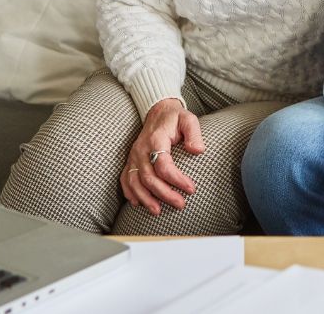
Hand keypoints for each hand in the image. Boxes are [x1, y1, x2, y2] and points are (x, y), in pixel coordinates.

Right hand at [121, 98, 204, 214]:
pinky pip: (125, 178)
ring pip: (134, 181)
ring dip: (145, 198)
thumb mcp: (188, 119)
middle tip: (180, 204)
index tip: (191, 188)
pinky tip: (138, 203)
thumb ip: (194, 133)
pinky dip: (129, 192)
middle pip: (149, 177)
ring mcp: (133, 156)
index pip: (164, 165)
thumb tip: (197, 150)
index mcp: (156, 139)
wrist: (158, 111)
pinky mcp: (131, 160)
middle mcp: (141, 149)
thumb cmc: (175, 118)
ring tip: (158, 211)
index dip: (177, 179)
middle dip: (164, 194)